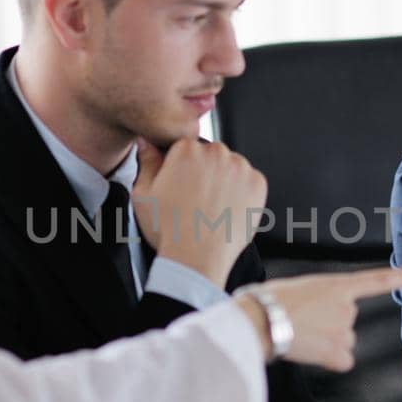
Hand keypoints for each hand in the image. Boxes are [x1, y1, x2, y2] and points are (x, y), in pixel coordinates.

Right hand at [133, 138, 265, 287]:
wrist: (196, 259)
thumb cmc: (168, 231)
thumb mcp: (143, 195)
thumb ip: (147, 162)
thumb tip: (147, 142)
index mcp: (186, 149)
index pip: (185, 145)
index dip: (181, 166)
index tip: (180, 184)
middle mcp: (216, 152)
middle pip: (210, 153)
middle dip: (203, 170)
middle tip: (195, 198)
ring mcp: (240, 167)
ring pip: (231, 165)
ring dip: (224, 179)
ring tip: (211, 206)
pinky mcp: (257, 183)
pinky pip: (249, 180)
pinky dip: (242, 191)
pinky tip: (226, 210)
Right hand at [236, 266, 401, 369]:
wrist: (258, 322)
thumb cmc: (265, 302)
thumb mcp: (295, 290)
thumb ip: (317, 302)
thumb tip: (315, 324)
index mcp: (336, 285)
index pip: (379, 280)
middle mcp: (347, 307)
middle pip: (346, 322)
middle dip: (327, 325)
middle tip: (298, 322)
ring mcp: (345, 330)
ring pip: (342, 342)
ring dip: (325, 342)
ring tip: (297, 335)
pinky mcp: (340, 353)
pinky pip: (341, 361)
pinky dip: (328, 361)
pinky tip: (308, 353)